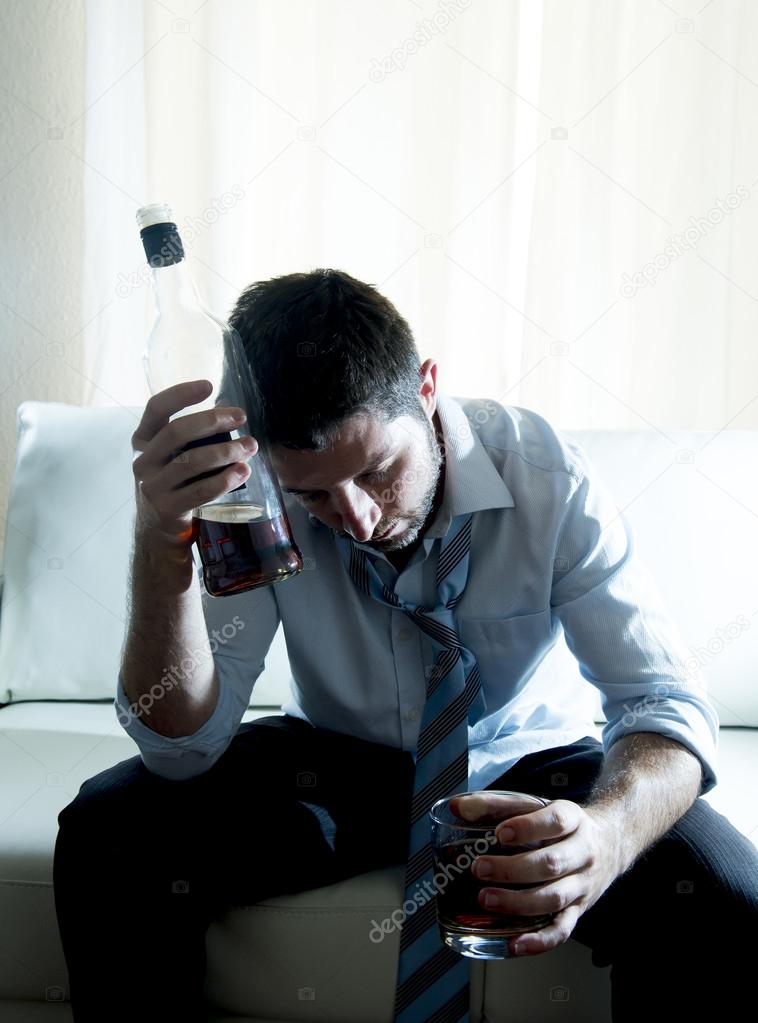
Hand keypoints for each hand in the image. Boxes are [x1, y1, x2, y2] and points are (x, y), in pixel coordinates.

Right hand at [131, 379, 257, 546]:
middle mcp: (143, 462)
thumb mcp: (174, 459)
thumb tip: (231, 416)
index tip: (209, 385)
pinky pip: (200, 491)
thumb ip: (192, 439)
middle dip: (212, 421)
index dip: (180, 394)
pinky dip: (224, 479)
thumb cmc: (175, 487)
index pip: (155, 409)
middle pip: (176, 432)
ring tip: (250, 446)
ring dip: (226, 451)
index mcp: (143, 442)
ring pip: (191, 462)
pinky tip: (242, 471)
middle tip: (241, 417)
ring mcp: (152, 487)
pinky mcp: (167, 510)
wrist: (158, 533)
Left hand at [470, 800, 620, 956]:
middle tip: (480, 869)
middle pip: (551, 864)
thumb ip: (495, 805)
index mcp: (572, 819)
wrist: (610, 842)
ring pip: (554, 898)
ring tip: (486, 900)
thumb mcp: (536, 806)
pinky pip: (562, 930)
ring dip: (518, 902)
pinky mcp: (579, 911)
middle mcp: (583, 853)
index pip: (555, 822)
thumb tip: (456, 808)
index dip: (527, 828)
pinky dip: (539, 941)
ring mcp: (582, 885)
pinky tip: (514, 944)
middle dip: (512, 869)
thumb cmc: (560, 825)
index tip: (500, 833)